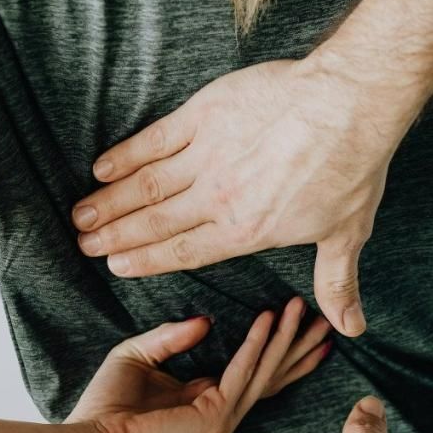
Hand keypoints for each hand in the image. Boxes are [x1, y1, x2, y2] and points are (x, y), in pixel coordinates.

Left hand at [70, 297, 329, 432]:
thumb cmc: (106, 404)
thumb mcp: (139, 355)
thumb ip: (171, 337)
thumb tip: (206, 320)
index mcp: (207, 402)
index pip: (255, 374)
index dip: (280, 348)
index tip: (300, 321)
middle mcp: (222, 415)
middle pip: (272, 376)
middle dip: (299, 346)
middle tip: (326, 318)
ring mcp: (221, 421)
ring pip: (264, 373)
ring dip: (285, 339)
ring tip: (302, 308)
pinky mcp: (213, 418)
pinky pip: (241, 373)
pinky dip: (255, 344)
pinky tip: (267, 319)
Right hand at [72, 59, 412, 337]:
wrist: (348, 105)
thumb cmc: (351, 169)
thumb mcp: (346, 234)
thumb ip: (335, 283)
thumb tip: (350, 328)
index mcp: (245, 231)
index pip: (184, 252)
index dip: (146, 260)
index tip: (116, 265)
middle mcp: (217, 198)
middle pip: (155, 222)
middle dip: (115, 236)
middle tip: (84, 245)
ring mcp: (207, 155)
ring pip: (146, 185)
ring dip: (110, 202)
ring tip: (81, 215)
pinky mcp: (204, 115)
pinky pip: (154, 139)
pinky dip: (126, 154)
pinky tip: (102, 167)